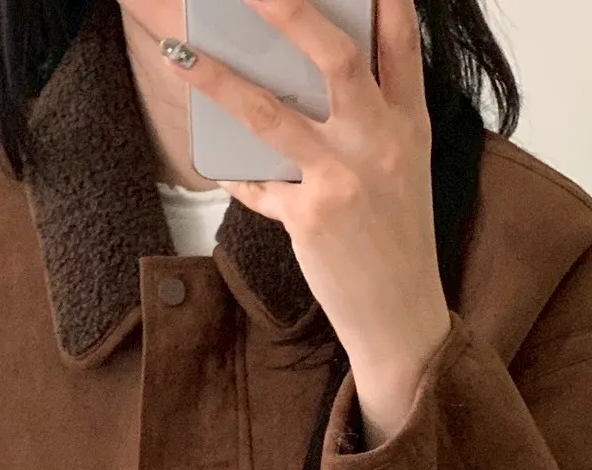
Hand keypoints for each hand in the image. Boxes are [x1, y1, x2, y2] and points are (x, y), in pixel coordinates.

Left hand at [160, 0, 450, 445]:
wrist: (401, 318)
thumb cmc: (396, 243)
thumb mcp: (401, 172)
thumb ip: (369, 124)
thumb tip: (309, 88)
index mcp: (410, 124)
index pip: (402, 42)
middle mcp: (381, 142)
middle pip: (336, 57)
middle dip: (291, 10)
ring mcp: (345, 178)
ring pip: (273, 114)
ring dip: (220, 80)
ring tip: (182, 54)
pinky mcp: (312, 217)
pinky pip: (259, 185)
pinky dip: (237, 176)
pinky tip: (221, 169)